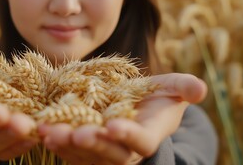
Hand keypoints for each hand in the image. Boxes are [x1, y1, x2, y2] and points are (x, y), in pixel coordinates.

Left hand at [38, 73, 206, 164]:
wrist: (132, 108)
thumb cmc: (154, 98)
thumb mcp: (170, 89)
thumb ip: (183, 88)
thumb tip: (201, 89)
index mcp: (147, 135)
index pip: (141, 141)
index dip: (129, 136)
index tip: (114, 126)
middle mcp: (124, 150)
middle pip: (109, 153)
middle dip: (94, 144)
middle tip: (77, 134)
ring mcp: (102, 153)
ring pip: (85, 154)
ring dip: (68, 144)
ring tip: (50, 132)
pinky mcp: (84, 149)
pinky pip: (70, 150)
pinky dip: (56, 141)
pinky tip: (41, 130)